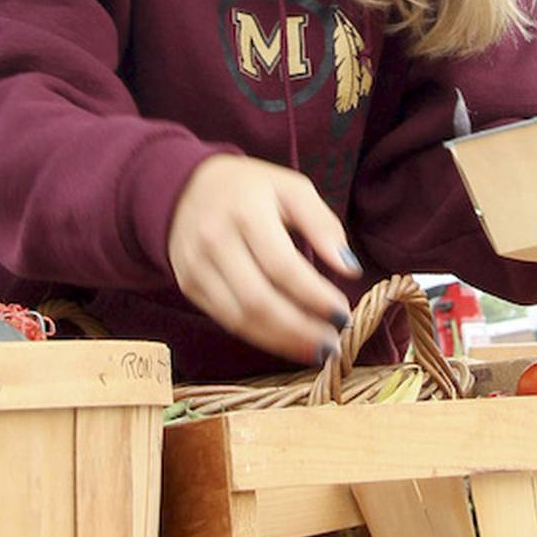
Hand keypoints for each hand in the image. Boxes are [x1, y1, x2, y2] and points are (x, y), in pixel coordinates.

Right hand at [168, 153, 361, 363]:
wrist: (186, 186)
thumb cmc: (250, 188)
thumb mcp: (292, 189)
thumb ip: (323, 225)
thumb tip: (350, 268)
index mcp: (246, 212)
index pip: (282, 267)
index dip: (314, 297)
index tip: (343, 313)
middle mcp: (215, 241)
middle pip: (259, 301)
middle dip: (300, 331)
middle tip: (333, 344)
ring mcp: (196, 266)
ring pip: (240, 320)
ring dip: (282, 342)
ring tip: (316, 349)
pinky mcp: (188, 285)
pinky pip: (227, 321)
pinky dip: (260, 337)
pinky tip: (287, 340)